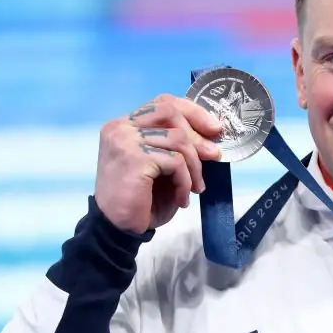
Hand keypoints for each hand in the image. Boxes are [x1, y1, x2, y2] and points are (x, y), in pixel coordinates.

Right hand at [94, 94, 222, 233]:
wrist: (118, 228)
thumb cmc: (141, 200)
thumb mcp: (164, 166)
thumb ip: (177, 146)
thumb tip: (211, 136)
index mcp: (126, 125)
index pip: (163, 103)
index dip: (193, 112)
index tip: (214, 129)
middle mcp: (121, 127)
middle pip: (170, 113)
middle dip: (197, 136)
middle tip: (213, 156)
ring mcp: (125, 140)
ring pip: (177, 139)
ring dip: (194, 166)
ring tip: (194, 187)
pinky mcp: (134, 158)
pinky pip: (175, 161)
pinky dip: (185, 180)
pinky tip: (182, 197)